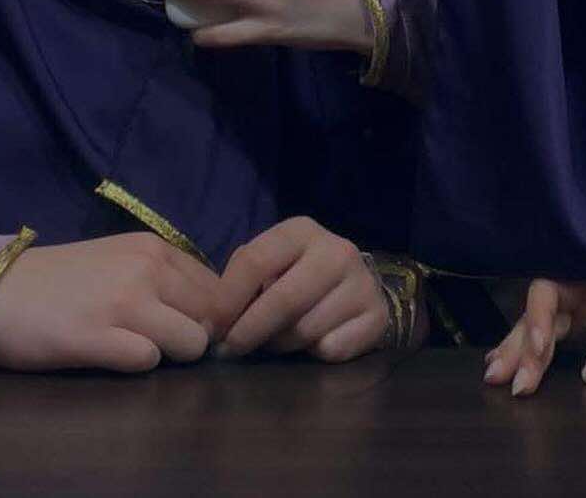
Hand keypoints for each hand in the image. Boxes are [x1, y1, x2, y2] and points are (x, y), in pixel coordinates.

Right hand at [0, 232, 220, 371]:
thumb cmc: (62, 280)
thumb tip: (209, 313)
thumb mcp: (122, 259)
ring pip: (190, 342)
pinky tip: (109, 355)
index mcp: (154, 247)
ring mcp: (122, 302)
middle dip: (194, 338)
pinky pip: (147, 361)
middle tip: (159, 344)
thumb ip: (165, 277)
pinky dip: (136, 365)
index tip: (186, 329)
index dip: (210, 317)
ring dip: (168, 354)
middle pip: (211, 318)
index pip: (218, 288)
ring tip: (133, 349)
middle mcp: (146, 268)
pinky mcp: (96, 337)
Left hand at [213, 217, 396, 361]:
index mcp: (301, 230)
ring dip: (280, 346)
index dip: (226, 300)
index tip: (209, 329)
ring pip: (305, 330)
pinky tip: (312, 344)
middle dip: (249, 331)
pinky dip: (314, 355)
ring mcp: (362, 282)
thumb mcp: (271, 265)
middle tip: (230, 351)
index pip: (254, 261)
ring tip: (273, 343)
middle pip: (283, 300)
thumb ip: (242, 281)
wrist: (355, 287)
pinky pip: (332, 349)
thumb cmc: (299, 276)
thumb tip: (210, 322)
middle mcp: (337, 251)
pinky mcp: (376, 316)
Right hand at [484, 277, 585, 395]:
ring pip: (539, 324)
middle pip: (539, 309)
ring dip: (518, 349)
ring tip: (494, 376)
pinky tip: (507, 364)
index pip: (553, 287)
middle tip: (502, 379)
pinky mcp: (583, 325)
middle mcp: (581, 286)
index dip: (538, 315)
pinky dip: (528, 351)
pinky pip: (549, 336)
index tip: (537, 347)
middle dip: (519, 343)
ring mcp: (580, 306)